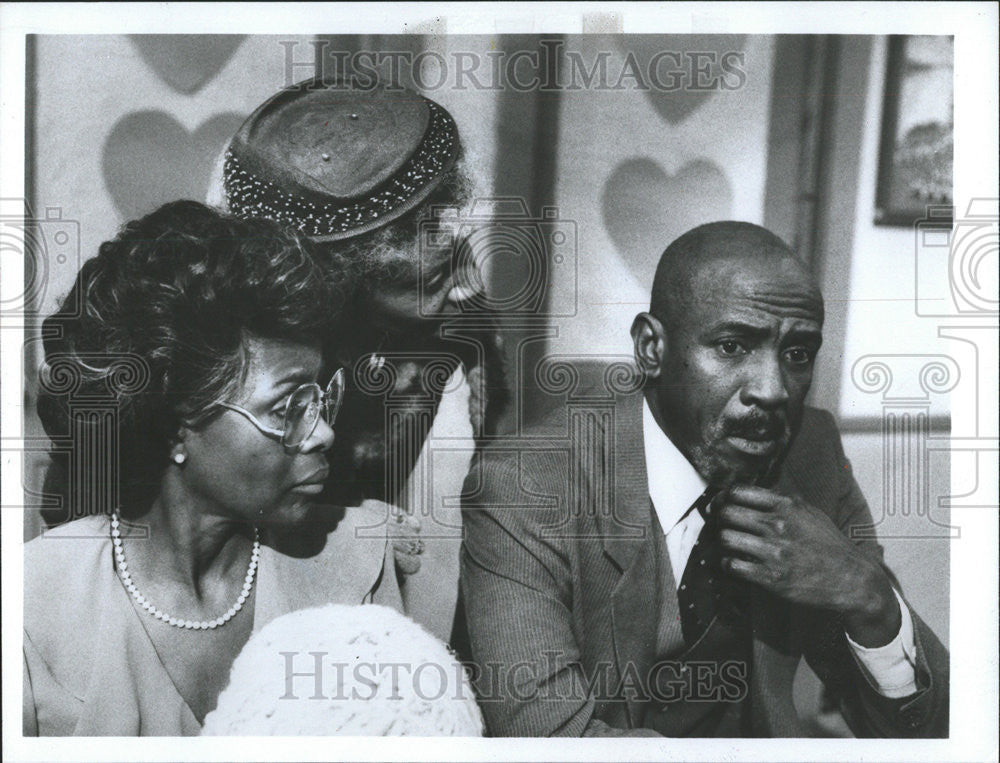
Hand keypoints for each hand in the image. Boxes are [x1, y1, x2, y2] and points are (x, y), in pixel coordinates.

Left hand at [713, 485, 901, 646]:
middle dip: (719, 517)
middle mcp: (778, 525)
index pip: (739, 492)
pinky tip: (733, 562)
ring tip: (728, 543)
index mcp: (787, 506)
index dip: (724, 497)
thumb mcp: (811, 513)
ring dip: (723, 540)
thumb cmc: (830, 545)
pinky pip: (733, 565)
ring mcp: (774, 552)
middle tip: (720, 523)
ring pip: (726, 538)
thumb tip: (756, 492)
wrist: (851, 578)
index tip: (720, 502)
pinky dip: (728, 563)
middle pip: (727, 513)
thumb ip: (784, 501)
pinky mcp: (771, 577)